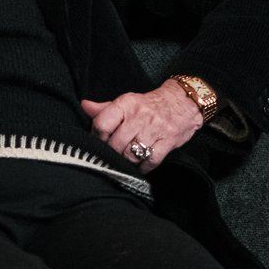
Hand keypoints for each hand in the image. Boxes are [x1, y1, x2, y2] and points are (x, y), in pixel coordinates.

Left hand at [81, 83, 204, 171]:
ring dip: (126, 161)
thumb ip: (105, 108)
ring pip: (131, 155)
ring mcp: (155, 130)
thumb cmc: (150, 105)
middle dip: (112, 152)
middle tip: (113, 152)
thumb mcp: (128, 102)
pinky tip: (140, 164)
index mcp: (127, 104)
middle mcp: (140, 116)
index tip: (100, 140)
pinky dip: (143, 167)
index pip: (102, 124)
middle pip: (115, 144)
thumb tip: (84, 106)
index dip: (97, 136)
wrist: (184, 101)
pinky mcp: (167, 142)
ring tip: (126, 158)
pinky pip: (150, 161)